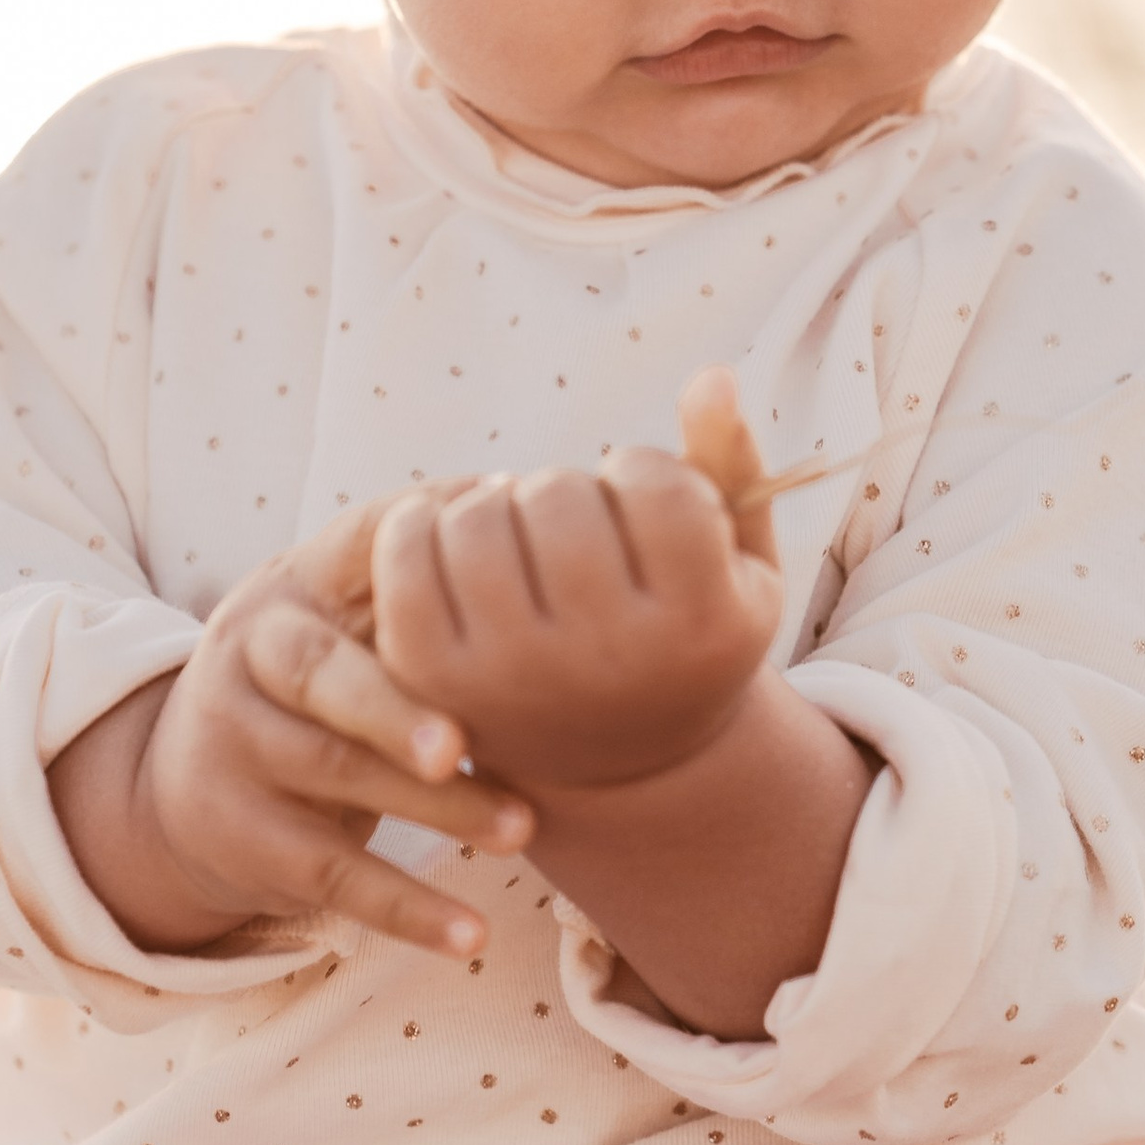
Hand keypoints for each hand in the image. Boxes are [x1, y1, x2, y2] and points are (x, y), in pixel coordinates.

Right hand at [50, 495, 532, 960]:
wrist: (181, 790)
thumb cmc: (319, 685)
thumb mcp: (343, 618)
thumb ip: (421, 576)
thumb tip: (536, 492)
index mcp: (291, 588)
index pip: (354, 547)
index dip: (416, 545)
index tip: (503, 548)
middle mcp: (250, 659)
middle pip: (319, 674)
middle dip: (394, 705)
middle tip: (467, 740)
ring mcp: (240, 752)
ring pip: (337, 778)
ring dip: (435, 809)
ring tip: (522, 829)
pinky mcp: (250, 842)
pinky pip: (335, 879)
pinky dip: (407, 909)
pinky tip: (472, 933)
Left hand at [371, 372, 783, 792]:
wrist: (620, 768)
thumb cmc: (682, 639)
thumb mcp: (739, 568)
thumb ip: (732, 470)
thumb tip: (711, 377)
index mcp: (699, 628)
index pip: (655, 486)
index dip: (643, 472)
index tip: (642, 508)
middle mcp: (607, 660)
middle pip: (558, 497)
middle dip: (567, 491)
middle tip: (576, 529)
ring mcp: (513, 673)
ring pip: (479, 517)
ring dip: (498, 505)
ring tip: (523, 539)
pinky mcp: (434, 677)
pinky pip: (405, 554)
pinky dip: (421, 525)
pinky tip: (458, 541)